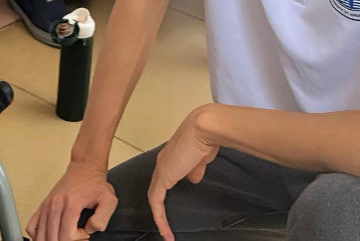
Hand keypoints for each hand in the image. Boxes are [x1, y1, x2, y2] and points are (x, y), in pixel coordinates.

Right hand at [27, 161, 116, 240]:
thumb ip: (101, 219)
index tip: (84, 232)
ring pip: (40, 235)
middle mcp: (55, 205)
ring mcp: (47, 205)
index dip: (77, 240)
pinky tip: (49, 235)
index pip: (66, 236)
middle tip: (76, 235)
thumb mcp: (108, 200)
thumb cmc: (95, 184)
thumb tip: (89, 229)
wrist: (84, 168)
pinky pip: (31, 226)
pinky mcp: (43, 205)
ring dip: (51, 240)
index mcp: (71, 205)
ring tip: (64, 235)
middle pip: (52, 237)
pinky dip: (38, 235)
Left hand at [147, 109, 218, 240]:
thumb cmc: (205, 139)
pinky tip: (165, 230)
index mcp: (171, 157)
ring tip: (166, 233)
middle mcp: (163, 163)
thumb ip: (195, 170)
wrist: (203, 130)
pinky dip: (159, 217)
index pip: (163, 178)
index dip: (165, 192)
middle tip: (165, 226)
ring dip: (159, 216)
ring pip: (154, 198)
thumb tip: (193, 179)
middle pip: (156, 189)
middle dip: (159, 208)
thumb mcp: (200, 159)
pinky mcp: (163, 177)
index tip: (171, 207)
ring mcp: (161, 170)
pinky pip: (156, 202)